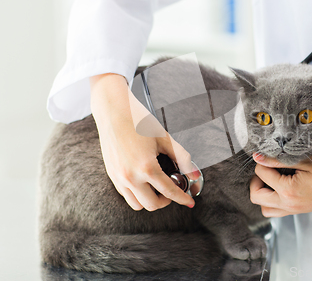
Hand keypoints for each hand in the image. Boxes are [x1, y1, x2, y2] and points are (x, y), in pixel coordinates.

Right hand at [90, 73, 194, 210]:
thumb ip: (181, 158)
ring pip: (137, 204)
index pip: (169, 191)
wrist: (113, 112)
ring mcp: (119, 177)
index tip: (189, 202)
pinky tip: (145, 182)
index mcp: (146, 167)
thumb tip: (193, 173)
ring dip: (150, 200)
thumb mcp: (164, 138)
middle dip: (166, 201)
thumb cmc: (138, 121)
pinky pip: (126, 195)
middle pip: (152, 204)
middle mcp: (130, 176)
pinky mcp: (112, 175)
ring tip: (158, 188)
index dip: (182, 199)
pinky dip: (137, 194)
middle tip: (172, 191)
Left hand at [249, 153, 311, 216]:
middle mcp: (289, 205)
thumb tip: (257, 157)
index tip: (270, 154)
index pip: (262, 174)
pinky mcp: (299, 211)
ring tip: (272, 179)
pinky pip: (277, 211)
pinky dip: (273, 200)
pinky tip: (281, 187)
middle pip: (256, 197)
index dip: (263, 161)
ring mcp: (294, 210)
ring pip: (265, 208)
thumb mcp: (305, 160)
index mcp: (289, 191)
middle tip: (266, 168)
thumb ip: (278, 160)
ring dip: (263, 194)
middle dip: (256, 180)